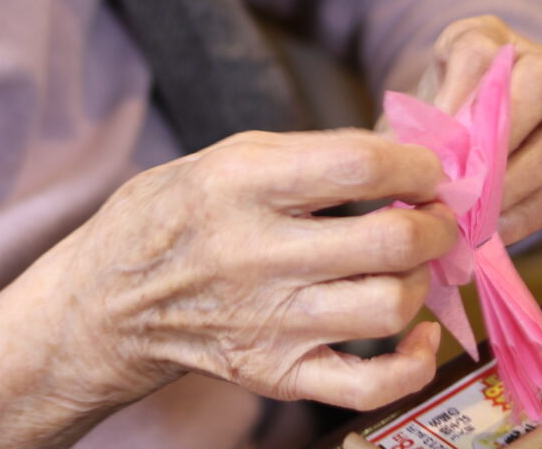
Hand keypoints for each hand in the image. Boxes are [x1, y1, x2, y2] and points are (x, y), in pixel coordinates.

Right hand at [0, 129, 458, 447]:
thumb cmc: (175, 215)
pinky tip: (416, 332)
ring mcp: (266, 322)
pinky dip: (412, 361)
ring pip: (388, 307)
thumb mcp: (225, 157)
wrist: (106, 303)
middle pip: (388, 242)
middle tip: (436, 215)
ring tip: (410, 264)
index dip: (414, 164)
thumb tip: (403, 160)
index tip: (427, 167)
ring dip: (421, 280)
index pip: (358, 167)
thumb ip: (309, 156)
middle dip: (436, 224)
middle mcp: (254, 254)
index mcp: (239, 184)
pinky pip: (369, 385)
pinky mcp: (274, 374)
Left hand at [386, 16, 541, 244]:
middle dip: (499, 138)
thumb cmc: (433, 111)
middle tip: (459, 182)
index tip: (428, 142)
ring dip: (512, 186)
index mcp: (488, 38)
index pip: (480, 54)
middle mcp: (537, 65)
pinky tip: (489, 230)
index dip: (455, 99)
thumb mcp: (414, 102)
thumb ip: (411, 126)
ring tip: (472, 215)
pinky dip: (524, 216)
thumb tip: (395, 163)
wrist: (462, 122)